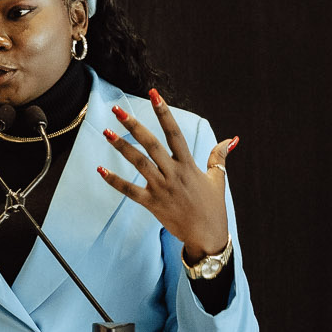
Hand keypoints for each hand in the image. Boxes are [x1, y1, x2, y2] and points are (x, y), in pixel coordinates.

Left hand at [96, 89, 236, 261]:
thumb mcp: (217, 180)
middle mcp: (174, 174)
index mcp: (188, 165)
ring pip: (139, 163)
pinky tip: (101, 170)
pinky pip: (130, 190)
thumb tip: (230, 139)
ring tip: (106, 132)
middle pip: (152, 144)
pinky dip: (115, 181)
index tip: (154, 95)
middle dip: (134, 125)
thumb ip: (219, 157)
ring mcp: (162, 189)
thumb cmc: (213, 208)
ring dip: (122, 147)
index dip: (164, 113)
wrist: (207, 236)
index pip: (175, 133)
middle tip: (118, 109)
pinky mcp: (153, 204)